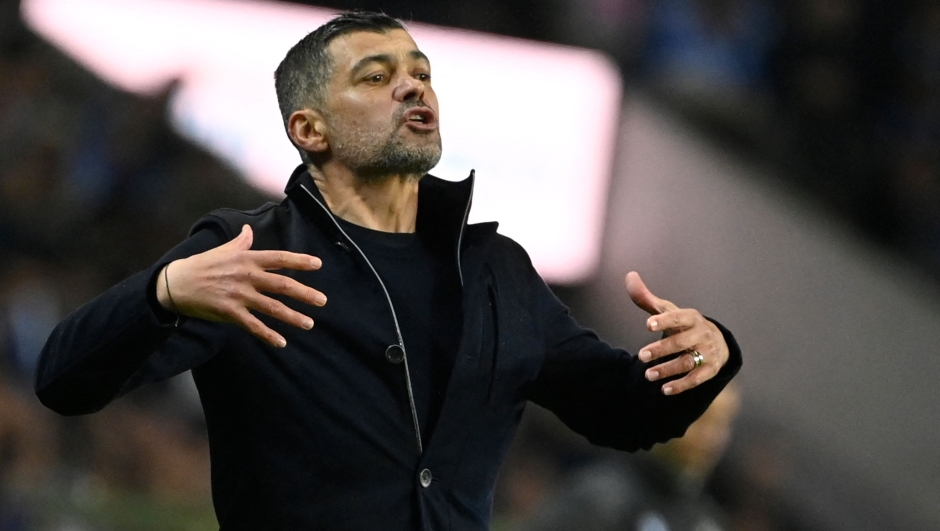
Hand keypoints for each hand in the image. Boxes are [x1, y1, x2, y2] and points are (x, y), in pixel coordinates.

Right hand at [156, 225, 325, 346]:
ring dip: (292, 316)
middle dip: (304, 293)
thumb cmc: (202, 264)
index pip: (279, 258)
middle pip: (281, 285)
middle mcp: (246, 276)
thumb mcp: (223, 249)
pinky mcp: (229, 312)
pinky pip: (253, 325)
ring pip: (271, 307)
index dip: (299, 260)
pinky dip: (268, 335)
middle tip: (322, 301)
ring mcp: (239, 295)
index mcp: (247, 259)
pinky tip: (281, 342)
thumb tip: (249, 228)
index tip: (318, 264)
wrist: (176, 283)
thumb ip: (241, 241)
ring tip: (309, 323)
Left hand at [625, 271, 728, 394]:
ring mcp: (707, 352)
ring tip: (648, 375)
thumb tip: (629, 276)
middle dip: (661, 349)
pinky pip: (696, 379)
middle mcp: (701, 334)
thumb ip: (647, 298)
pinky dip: (681, 385)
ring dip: (668, 369)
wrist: (716, 341)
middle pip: (681, 342)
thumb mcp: (668, 310)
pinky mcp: (710, 369)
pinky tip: (664, 389)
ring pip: (688, 362)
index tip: (648, 324)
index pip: (678, 318)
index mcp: (691, 317)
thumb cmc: (683, 324)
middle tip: (640, 356)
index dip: (664, 320)